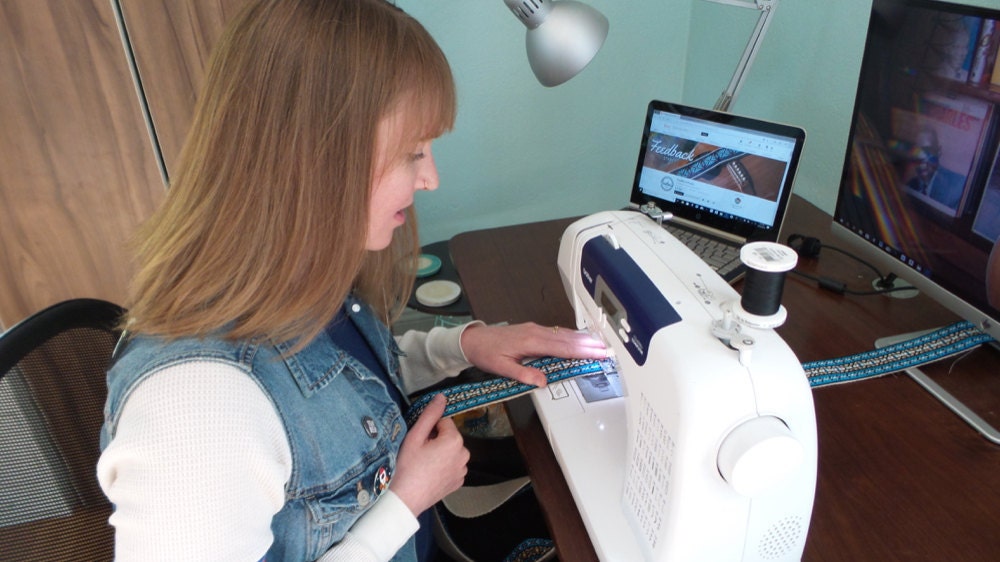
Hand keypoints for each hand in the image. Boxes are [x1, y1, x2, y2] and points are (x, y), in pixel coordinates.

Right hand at [391, 394, 468, 515]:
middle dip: (435, 440)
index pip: (444, 421)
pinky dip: (443, 465)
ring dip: (439, 452)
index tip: (420, 440)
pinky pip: (451, 465)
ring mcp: (462, 470)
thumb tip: (442, 397)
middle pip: (448, 436)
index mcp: (455, 440)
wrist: (405, 499)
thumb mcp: (415, 436)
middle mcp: (464, 454)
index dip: (430, 428)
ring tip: (423, 464)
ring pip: (450, 450)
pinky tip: (429, 473)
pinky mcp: (458, 481)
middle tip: (420, 452)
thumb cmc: (407, 467)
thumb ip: (430, 414)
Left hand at [460, 322, 606, 386]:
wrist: (474, 339)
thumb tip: (542, 381)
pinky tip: (578, 340)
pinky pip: (557, 333)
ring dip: (582, 339)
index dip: (581, 351)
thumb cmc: (486, 352)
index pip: (562, 348)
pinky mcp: (533, 330)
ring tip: (599, 344)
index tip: (597, 353)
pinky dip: (571, 337)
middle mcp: (535, 333)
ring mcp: (535, 330)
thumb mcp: (502, 368)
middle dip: (588, 344)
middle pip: (567, 339)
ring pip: (563, 334)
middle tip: (606, 349)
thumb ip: (523, 374)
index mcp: (530, 342)